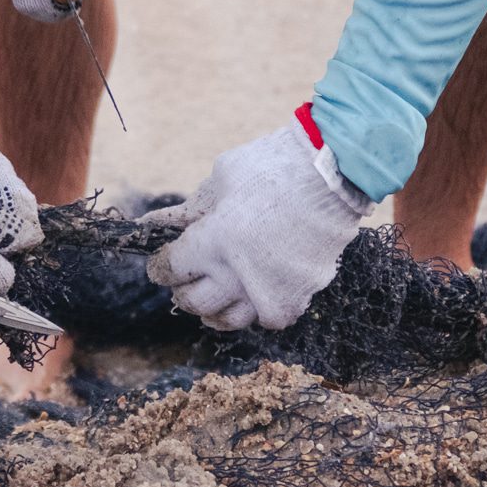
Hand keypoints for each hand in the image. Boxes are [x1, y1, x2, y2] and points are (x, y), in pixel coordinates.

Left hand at [145, 118, 371, 331]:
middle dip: (182, 290)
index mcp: (211, 243)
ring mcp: (268, 291)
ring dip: (213, 310)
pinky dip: (255, 311)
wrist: (332, 174)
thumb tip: (154, 223)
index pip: (169, 270)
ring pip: (228, 319)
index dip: (160, 265)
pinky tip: (251, 298)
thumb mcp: (220, 180)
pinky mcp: (298, 297)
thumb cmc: (271, 167)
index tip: (160, 261)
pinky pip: (269, 318)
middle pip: (193, 301)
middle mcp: (235, 275)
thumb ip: (188, 210)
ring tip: (211, 301)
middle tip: (184, 280)